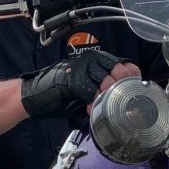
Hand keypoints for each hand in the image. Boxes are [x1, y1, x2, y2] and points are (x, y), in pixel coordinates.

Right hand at [21, 51, 140, 120]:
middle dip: (119, 90)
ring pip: (107, 82)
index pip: (126, 65)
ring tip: (99, 106)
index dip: (131, 79)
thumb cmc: (64, 93)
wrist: (37, 95)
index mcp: (98, 59)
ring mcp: (82, 67)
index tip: (130, 92)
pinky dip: (92, 104)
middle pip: (120, 73)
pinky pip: (91, 93)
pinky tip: (89, 109)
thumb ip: (106, 88)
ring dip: (105, 98)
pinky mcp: (73, 78)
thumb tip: (127, 97)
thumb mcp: (90, 88)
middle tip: (114, 102)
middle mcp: (92, 59)